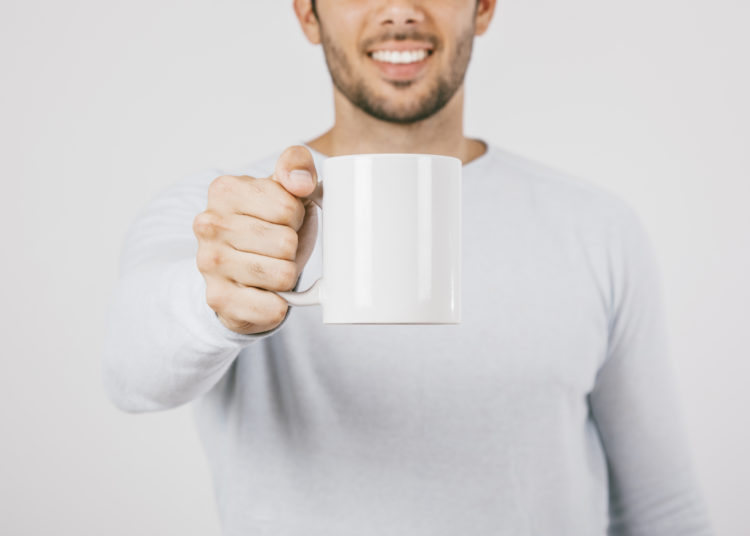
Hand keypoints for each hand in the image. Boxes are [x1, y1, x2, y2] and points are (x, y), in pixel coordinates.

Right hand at [193, 145, 318, 333]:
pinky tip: (264, 293)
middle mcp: (208, 224)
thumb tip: (300, 182)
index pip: (289, 207)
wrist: (240, 272)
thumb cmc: (268, 227)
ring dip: (286, 276)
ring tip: (269, 267)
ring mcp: (208, 263)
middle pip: (286, 243)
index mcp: (224, 190)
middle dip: (291, 249)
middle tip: (275, 248)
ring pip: (283, 275)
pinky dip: (279, 305)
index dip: (296, 217)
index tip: (281, 220)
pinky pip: (273, 308)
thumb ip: (297, 165)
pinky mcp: (218, 299)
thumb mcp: (285, 189)